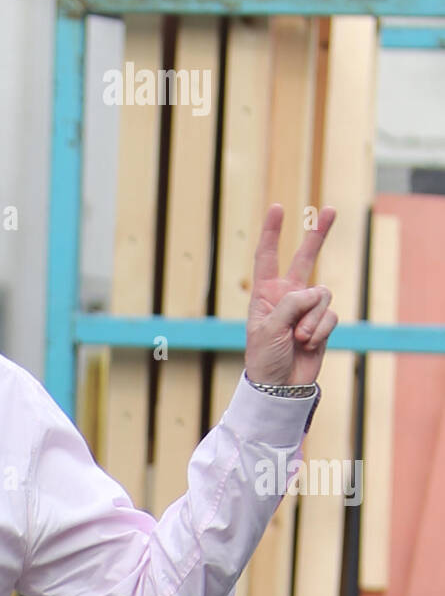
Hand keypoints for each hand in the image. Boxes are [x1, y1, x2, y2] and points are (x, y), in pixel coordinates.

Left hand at [245, 203, 337, 386]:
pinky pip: (330, 316)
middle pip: (305, 259)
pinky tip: (309, 344)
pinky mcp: (322, 324)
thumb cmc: (265, 358)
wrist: (280, 386)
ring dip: (312, 319)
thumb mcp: (268, 329)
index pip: (267, 258)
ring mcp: (306, 310)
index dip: (272, 233)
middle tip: (331, 210)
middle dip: (318, 235)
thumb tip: (315, 293)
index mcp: (265, 295)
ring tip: (299, 338)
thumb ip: (290, 304)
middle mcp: (287, 297)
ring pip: (322, 295)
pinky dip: (321, 329)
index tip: (278, 208)